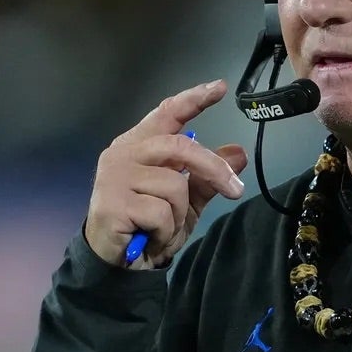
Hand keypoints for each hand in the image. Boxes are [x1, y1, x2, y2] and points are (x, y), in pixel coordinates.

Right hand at [85, 80, 246, 268]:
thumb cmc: (149, 225)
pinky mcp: (113, 203)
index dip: (194, 99)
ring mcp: (115, 176)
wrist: (117, 263)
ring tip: (164, 226)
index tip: (220, 87)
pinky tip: (151, 237)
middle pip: (181, 146)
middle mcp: (124, 153)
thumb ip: (208, 177)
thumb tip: (239, 153)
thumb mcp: (186, 200)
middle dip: (213, 168)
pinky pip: (162, 212)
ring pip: (175, 185)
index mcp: (140, 144)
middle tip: (235, 190)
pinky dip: (167, 230)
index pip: (168, 112)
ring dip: (181, 213)